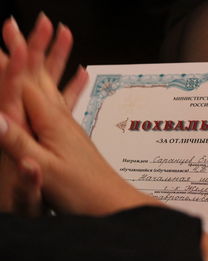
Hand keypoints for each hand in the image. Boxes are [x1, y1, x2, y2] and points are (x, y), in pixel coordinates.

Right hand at [0, 13, 87, 215]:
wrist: (112, 201)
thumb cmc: (81, 189)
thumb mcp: (44, 169)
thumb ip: (18, 142)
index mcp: (50, 121)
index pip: (23, 81)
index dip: (7, 60)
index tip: (3, 35)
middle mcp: (61, 117)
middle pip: (39, 77)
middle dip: (26, 51)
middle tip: (13, 26)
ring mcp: (68, 125)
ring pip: (51, 86)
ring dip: (45, 62)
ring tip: (48, 39)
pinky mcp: (71, 135)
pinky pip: (63, 101)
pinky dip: (63, 84)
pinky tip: (79, 74)